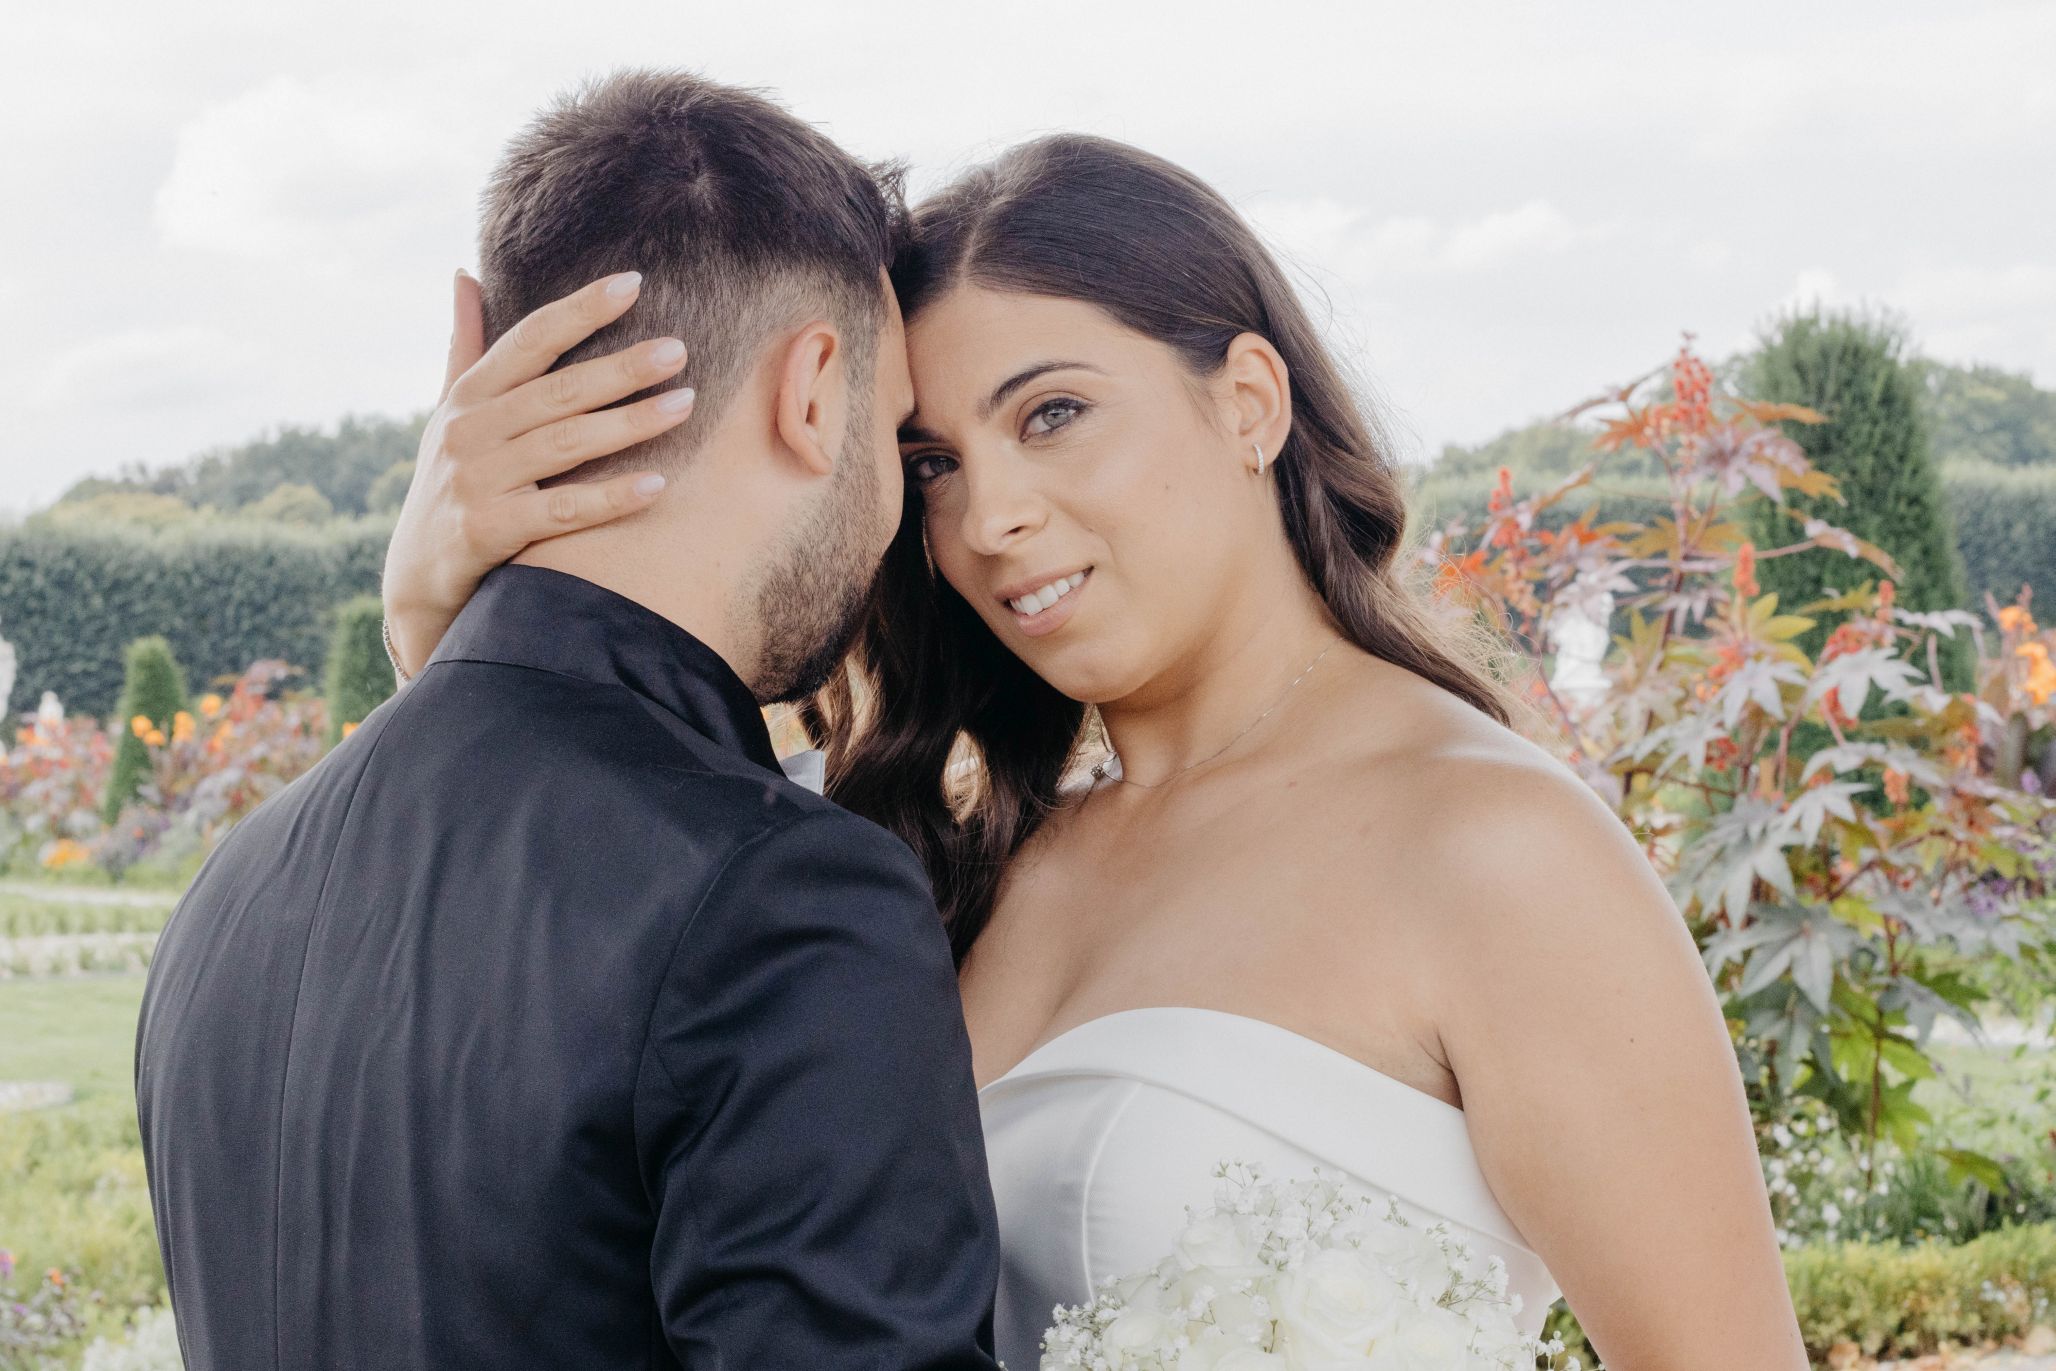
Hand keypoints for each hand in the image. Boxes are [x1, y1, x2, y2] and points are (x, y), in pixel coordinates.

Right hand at [381, 269, 696, 677]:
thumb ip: (465, 346)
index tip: (634, 283)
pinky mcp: (489, 531)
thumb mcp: (449, 413)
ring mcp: (477, 481)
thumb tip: (465, 274)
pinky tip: (658, 484)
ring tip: (685, 404)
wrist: (419, 578)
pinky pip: (562, 511)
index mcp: (467, 396)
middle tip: (678, 350)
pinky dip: (610, 497)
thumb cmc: (452, 484)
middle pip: (558, 391)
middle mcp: (468, 431)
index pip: (530, 340)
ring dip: (629, 423)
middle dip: (621, 368)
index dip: (580, 309)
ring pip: (565, 444)